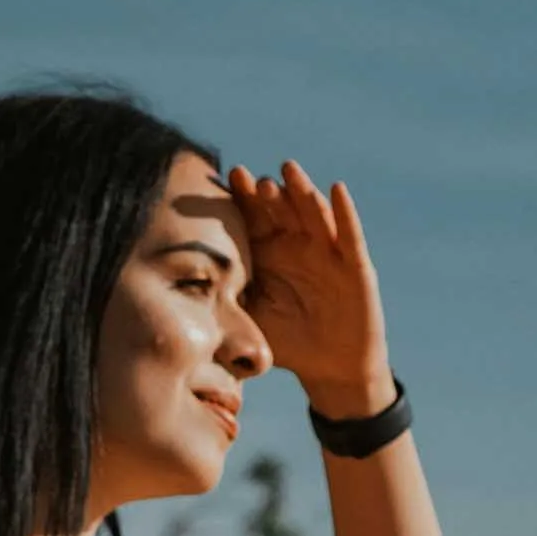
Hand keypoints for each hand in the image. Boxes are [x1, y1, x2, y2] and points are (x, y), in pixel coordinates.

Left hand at [228, 160, 394, 415]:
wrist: (330, 366)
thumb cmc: (287, 340)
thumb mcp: (252, 317)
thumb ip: (227, 299)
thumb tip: (182, 289)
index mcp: (270, 252)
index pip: (254, 217)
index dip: (242, 198)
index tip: (225, 179)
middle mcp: (298, 244)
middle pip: (280, 209)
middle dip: (264, 192)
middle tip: (246, 176)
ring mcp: (327, 251)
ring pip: (312, 213)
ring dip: (300, 191)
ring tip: (287, 169)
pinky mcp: (354, 265)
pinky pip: (349, 235)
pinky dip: (344, 212)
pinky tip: (335, 189)